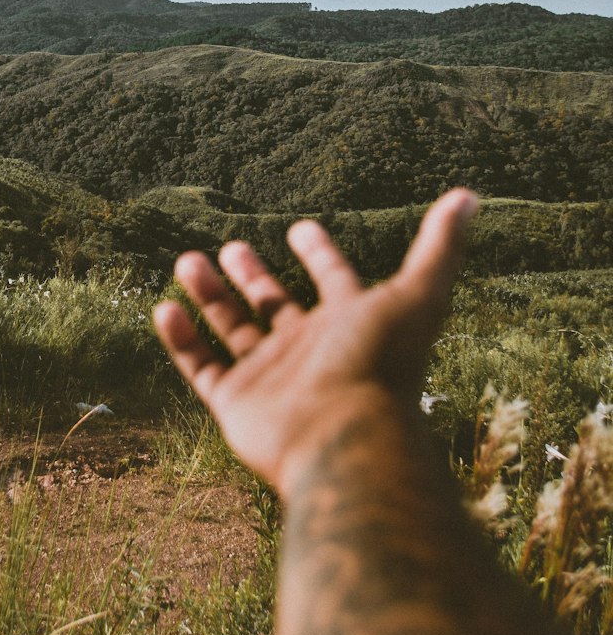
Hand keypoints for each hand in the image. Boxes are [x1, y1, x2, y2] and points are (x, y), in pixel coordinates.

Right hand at [153, 189, 477, 497]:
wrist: (344, 439)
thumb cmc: (380, 365)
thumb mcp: (415, 296)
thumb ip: (440, 247)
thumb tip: (470, 195)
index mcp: (348, 323)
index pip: (333, 280)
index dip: (321, 253)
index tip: (300, 227)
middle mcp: (309, 349)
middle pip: (275, 304)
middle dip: (253, 275)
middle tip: (232, 246)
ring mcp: (271, 377)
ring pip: (233, 328)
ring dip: (210, 296)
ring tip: (187, 261)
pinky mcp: (236, 402)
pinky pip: (201, 366)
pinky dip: (182, 340)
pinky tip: (165, 309)